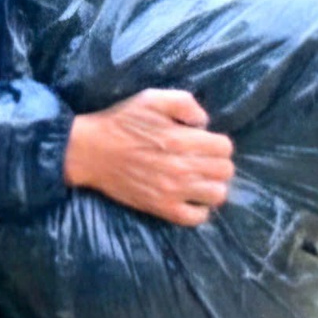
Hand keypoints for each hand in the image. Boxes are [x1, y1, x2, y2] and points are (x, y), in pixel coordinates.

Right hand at [64, 89, 234, 227]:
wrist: (92, 151)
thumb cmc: (122, 122)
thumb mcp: (152, 98)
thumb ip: (185, 103)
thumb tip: (204, 123)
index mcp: (181, 139)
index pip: (225, 147)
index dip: (217, 142)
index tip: (204, 142)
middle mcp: (182, 168)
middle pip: (225, 171)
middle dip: (218, 162)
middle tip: (202, 160)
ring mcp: (173, 191)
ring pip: (217, 195)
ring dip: (213, 185)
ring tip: (199, 179)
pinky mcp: (162, 209)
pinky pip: (196, 218)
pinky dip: (199, 209)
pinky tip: (190, 197)